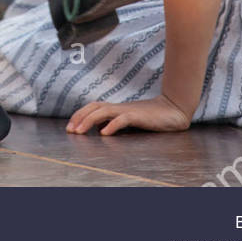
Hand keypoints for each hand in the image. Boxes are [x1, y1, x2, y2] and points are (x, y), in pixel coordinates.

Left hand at [66, 93, 190, 135]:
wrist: (171, 111)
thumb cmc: (149, 117)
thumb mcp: (128, 120)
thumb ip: (113, 122)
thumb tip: (99, 128)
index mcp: (116, 108)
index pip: (93, 107)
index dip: (80, 115)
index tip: (70, 127)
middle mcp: (118, 107)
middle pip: (94, 107)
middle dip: (79, 117)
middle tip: (70, 130)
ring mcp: (127, 110)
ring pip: (103, 112)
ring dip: (89, 121)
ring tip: (79, 131)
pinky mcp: (138, 116)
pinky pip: (122, 119)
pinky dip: (112, 125)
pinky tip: (104, 134)